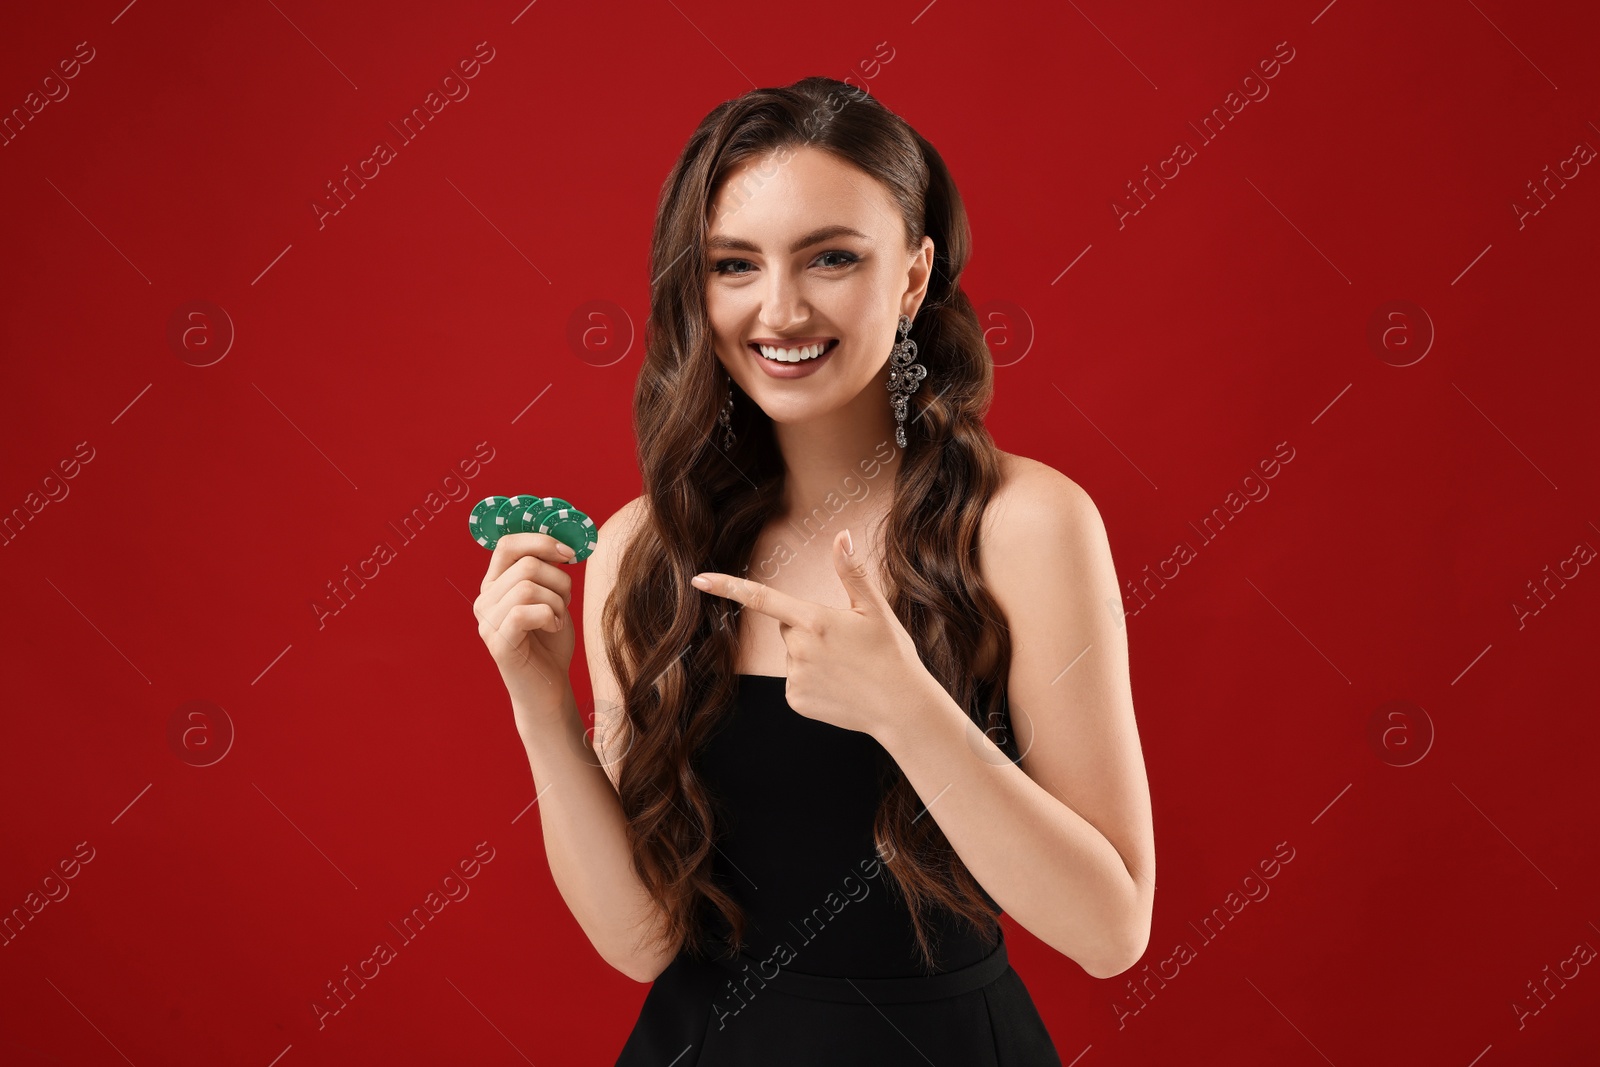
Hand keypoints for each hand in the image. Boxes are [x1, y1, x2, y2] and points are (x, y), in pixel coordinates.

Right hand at [473, 532, 578, 735]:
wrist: (549, 687)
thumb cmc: (551, 641)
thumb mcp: (552, 596)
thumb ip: (548, 569)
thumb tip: (563, 542)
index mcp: (495, 584)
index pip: (507, 543)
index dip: (541, 541)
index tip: (569, 554)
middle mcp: (484, 600)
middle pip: (525, 564)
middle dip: (558, 579)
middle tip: (565, 602)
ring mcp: (487, 622)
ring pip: (527, 585)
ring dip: (556, 600)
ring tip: (558, 618)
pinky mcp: (498, 643)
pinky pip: (524, 611)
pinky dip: (549, 616)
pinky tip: (554, 628)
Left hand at [690, 529, 936, 738]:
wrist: (901, 707)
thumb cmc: (891, 653)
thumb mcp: (874, 608)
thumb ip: (851, 571)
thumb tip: (841, 535)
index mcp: (815, 621)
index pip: (762, 598)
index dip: (728, 587)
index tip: (699, 579)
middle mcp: (799, 649)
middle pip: (787, 627)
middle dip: (808, 629)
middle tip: (843, 643)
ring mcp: (796, 678)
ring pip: (793, 656)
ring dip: (811, 657)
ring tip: (845, 667)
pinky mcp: (796, 700)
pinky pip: (795, 682)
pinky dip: (812, 681)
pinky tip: (838, 686)